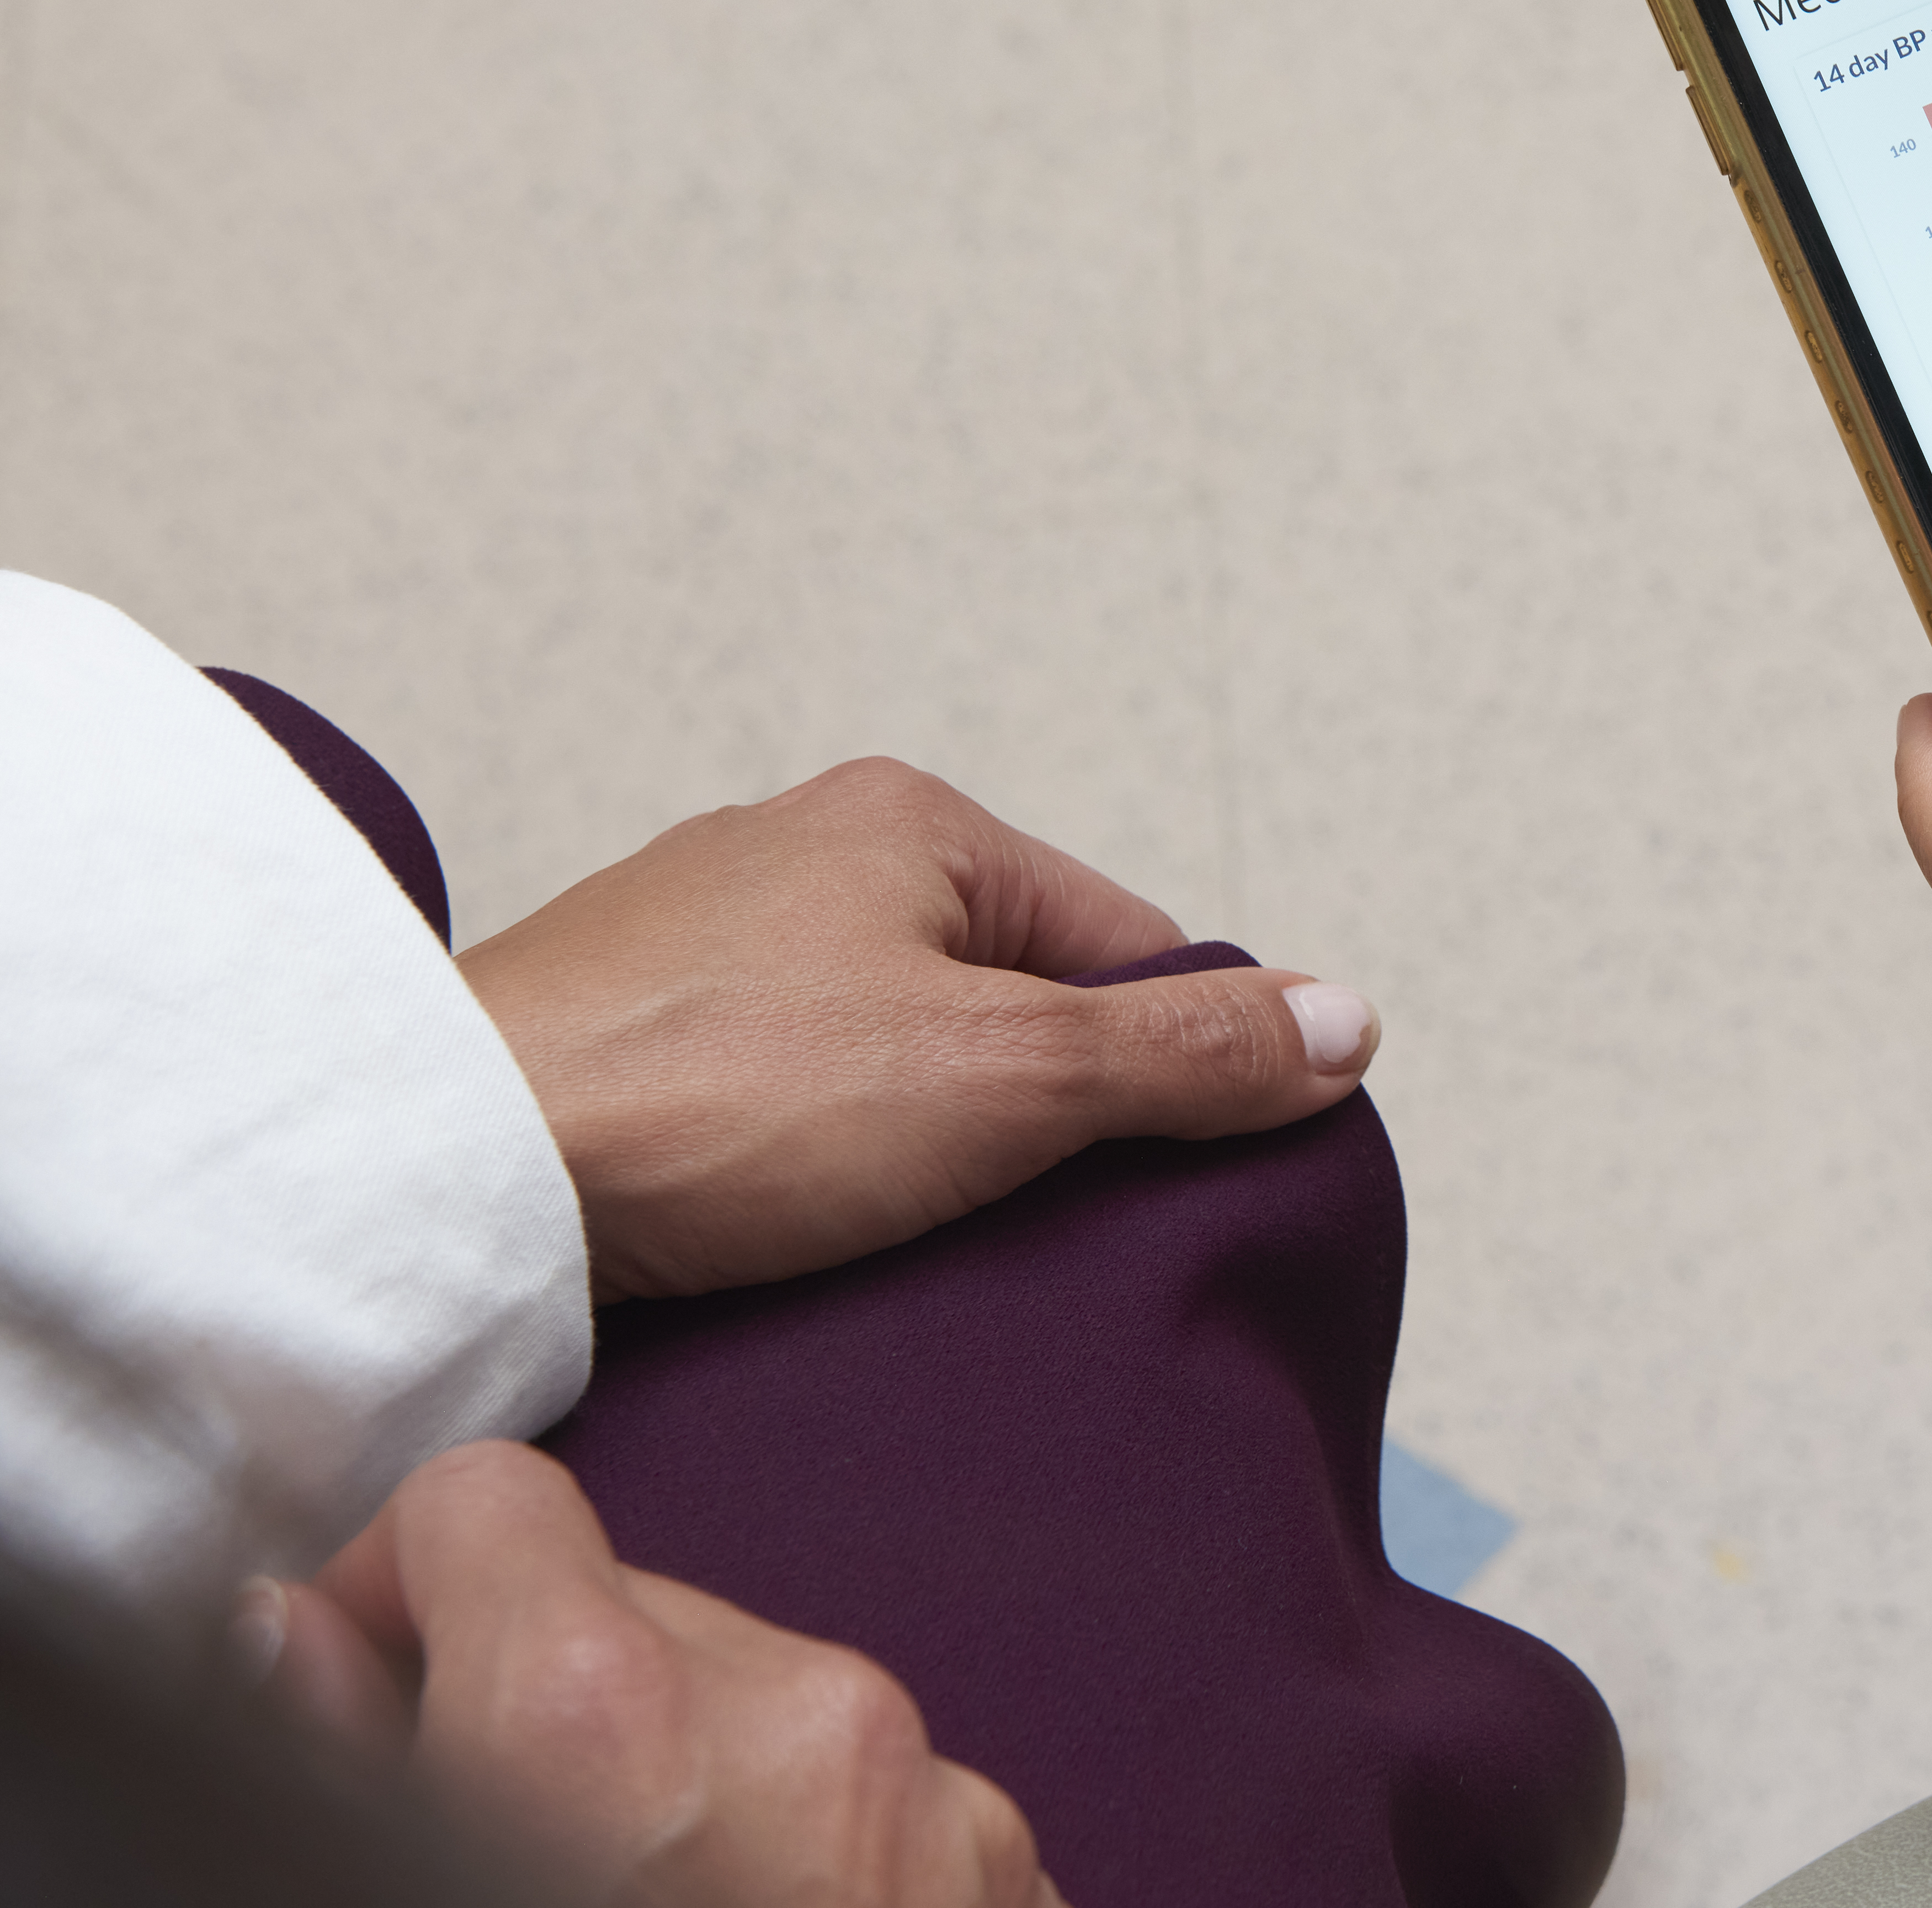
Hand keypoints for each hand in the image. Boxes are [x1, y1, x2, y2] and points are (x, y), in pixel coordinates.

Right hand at [243, 1442, 1056, 1905]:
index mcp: (608, 1721)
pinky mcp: (1016, 1868)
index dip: (405, 1588)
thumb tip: (290, 1629)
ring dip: (699, 1786)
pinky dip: (818, 1856)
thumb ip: (350, 1741)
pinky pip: (887, 1801)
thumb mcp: (410, 1865)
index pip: (487, 1500)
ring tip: (656, 1893)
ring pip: (770, 1710)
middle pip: (636, 1612)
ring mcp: (933, 1799)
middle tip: (519, 1838)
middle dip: (564, 1707)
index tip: (372, 1689)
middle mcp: (798, 1717)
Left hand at [457, 759, 1377, 1301]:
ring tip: (903, 1246)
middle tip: (1032, 1230)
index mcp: (905, 819)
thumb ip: (1187, 1057)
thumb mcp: (1010, 1079)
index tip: (1158, 1176)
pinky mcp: (614, 1040)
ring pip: (882, 1054)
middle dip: (1035, 1116)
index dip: (1164, 1067)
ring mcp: (693, 944)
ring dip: (914, 1150)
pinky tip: (790, 1239)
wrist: (448, 1172)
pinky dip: (801, 1170)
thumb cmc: (715, 1103)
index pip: (1120, 944)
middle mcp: (796, 852)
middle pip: (1002, 1000)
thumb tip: (1348, 1021)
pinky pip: (768, 1103)